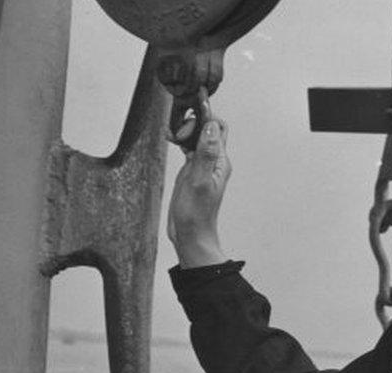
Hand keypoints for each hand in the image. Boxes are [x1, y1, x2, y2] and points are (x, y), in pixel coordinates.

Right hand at [167, 116, 231, 267]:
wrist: (191, 234)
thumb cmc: (196, 213)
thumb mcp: (198, 180)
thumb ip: (205, 153)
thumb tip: (211, 127)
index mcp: (220, 162)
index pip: (218, 128)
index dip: (203, 120)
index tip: (186, 124)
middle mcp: (214, 161)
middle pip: (208, 129)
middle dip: (193, 123)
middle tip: (176, 134)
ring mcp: (203, 165)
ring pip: (198, 137)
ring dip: (185, 131)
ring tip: (171, 134)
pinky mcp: (192, 171)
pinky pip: (189, 149)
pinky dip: (181, 141)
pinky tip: (171, 141)